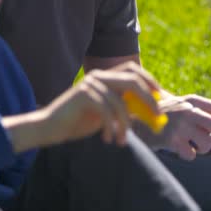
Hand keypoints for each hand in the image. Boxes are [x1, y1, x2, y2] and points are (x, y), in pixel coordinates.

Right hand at [40, 62, 160, 145]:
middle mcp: (99, 76)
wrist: (50, 128)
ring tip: (122, 141)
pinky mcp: (83, 95)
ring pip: (120, 103)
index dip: (148, 79)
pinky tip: (108, 139)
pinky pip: (106, 111)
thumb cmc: (79, 121)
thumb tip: (150, 111)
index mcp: (105, 77)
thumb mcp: (107, 114)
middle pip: (132, 81)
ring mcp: (90, 84)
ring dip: (125, 125)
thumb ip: (125, 108)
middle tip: (156, 116)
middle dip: (148, 98)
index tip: (160, 95)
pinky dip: (111, 127)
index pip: (132, 69)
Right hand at [137, 94, 210, 160]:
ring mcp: (180, 125)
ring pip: (207, 143)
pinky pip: (191, 154)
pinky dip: (188, 154)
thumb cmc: (163, 115)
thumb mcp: (183, 106)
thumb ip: (206, 112)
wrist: (133, 118)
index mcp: (193, 100)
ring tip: (192, 144)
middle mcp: (188, 110)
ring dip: (203, 148)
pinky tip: (179, 148)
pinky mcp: (171, 139)